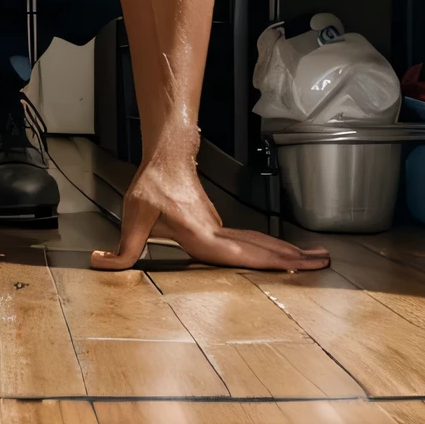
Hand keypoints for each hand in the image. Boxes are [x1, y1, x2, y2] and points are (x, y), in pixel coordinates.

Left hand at [91, 162, 329, 271]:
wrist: (166, 157)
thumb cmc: (152, 184)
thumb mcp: (133, 216)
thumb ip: (122, 248)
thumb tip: (100, 264)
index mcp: (202, 236)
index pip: (241, 255)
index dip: (270, 262)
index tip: (297, 266)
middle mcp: (216, 234)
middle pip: (261, 249)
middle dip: (292, 259)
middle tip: (324, 264)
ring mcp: (221, 229)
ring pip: (259, 244)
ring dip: (286, 253)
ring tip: (315, 260)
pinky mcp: (219, 226)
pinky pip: (251, 240)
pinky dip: (270, 249)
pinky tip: (281, 256)